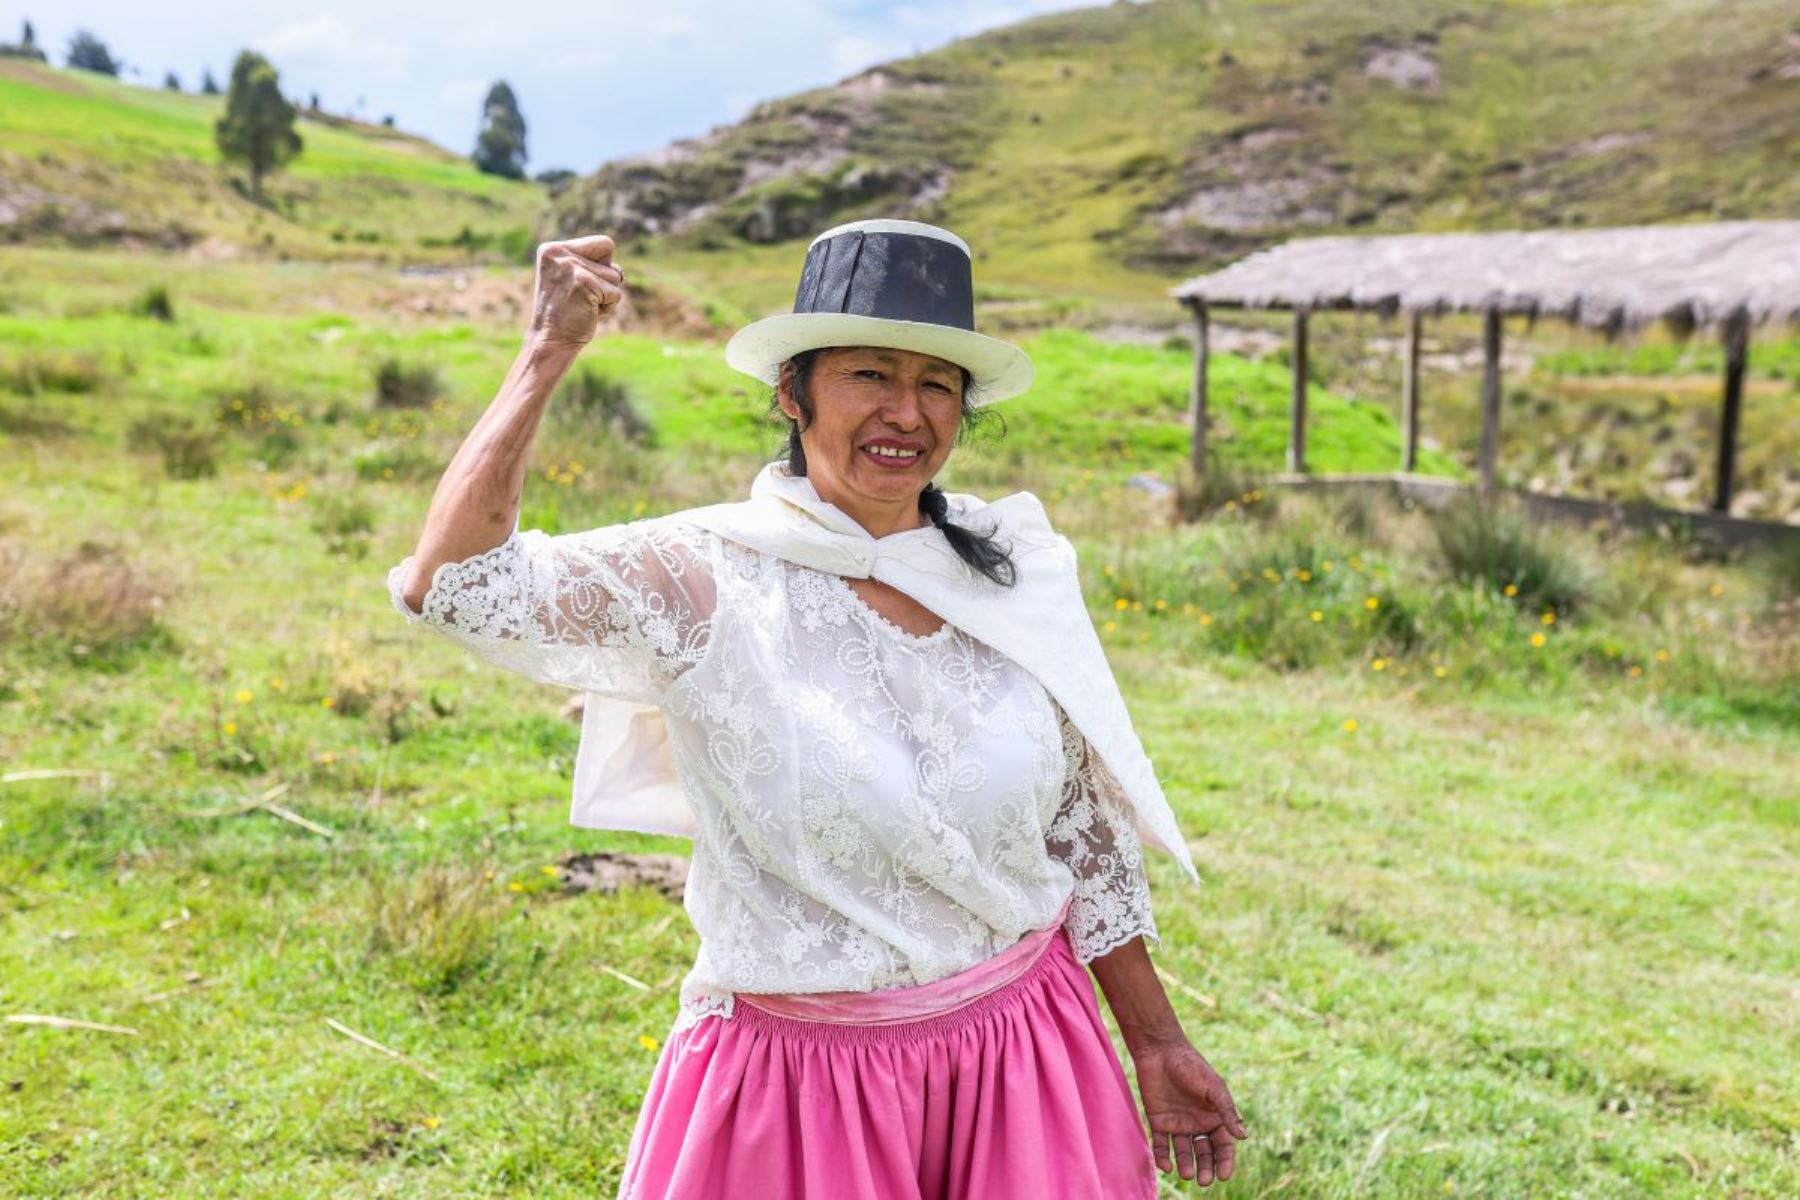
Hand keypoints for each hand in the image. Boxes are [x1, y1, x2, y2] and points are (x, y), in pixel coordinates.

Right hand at [527, 234, 625, 349]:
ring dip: (606, 295)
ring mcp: (570, 266)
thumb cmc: (566, 313)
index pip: (604, 243)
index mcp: (552, 249)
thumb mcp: (571, 279)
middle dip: (606, 279)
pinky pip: (615, 293)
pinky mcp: (583, 282)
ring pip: (615, 276)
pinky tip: (587, 313)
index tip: (580, 285)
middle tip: (582, 296)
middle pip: (610, 255)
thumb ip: (590, 264)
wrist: (550, 340)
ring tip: (583, 305)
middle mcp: (559, 252)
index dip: (603, 266)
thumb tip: (619, 271)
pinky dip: (607, 308)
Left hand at [1132, 1039, 1248, 1186]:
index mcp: (1215, 1116)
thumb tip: (1243, 1136)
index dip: (1225, 1161)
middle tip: (1204, 1181)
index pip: (1223, 1145)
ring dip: (1186, 1165)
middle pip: (1205, 1153)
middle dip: (1206, 1168)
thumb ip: (1227, 1111)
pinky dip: (1163, 1157)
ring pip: (1184, 1152)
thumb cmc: (1191, 1066)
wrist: (1161, 1051)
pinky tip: (1166, 1166)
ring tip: (1187, 1174)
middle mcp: (1198, 1124)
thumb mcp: (1214, 1087)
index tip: (1224, 1176)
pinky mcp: (1159, 1122)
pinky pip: (1162, 1145)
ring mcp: (1178, 1124)